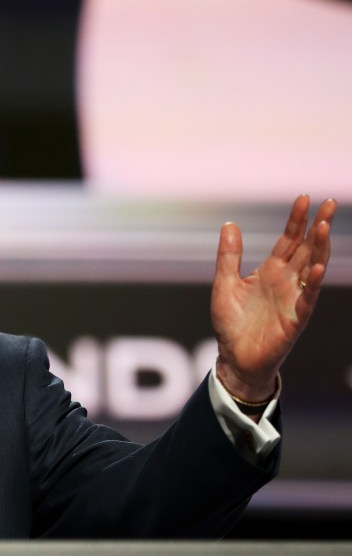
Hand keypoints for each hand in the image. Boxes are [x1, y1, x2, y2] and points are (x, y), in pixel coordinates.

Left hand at [212, 195, 335, 402]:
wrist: (234, 357)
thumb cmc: (231, 322)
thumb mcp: (224, 283)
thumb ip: (229, 256)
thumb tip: (230, 224)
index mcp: (271, 271)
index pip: (289, 240)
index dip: (297, 220)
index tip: (304, 198)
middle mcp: (286, 281)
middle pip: (307, 249)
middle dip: (319, 226)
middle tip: (331, 203)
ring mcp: (293, 299)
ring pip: (312, 269)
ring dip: (320, 249)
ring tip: (325, 227)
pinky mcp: (295, 319)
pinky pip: (306, 299)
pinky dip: (312, 284)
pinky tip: (317, 268)